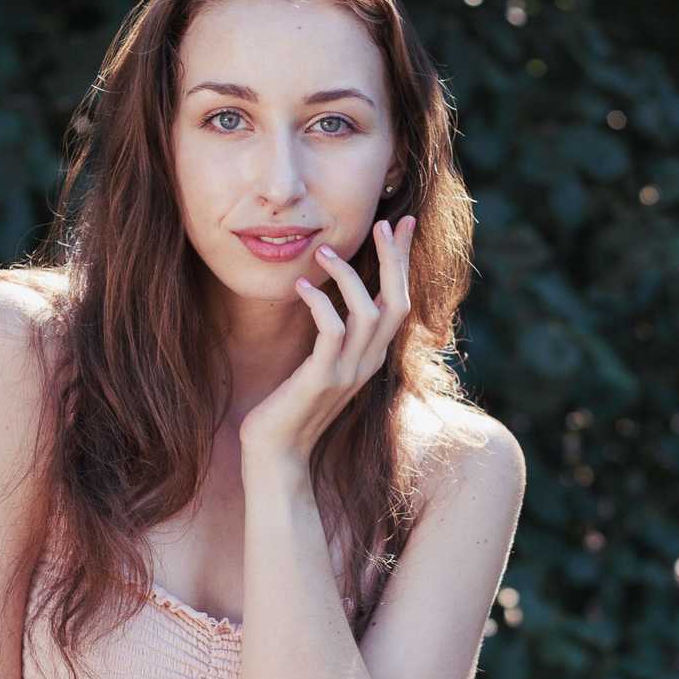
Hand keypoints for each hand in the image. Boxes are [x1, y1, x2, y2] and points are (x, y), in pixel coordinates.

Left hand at [237, 215, 414, 466]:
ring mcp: (347, 373)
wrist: (276, 455)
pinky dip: (320, 304)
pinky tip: (302, 286)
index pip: (399, 303)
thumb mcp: (319, 367)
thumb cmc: (289, 408)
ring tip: (323, 252)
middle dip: (393, 260)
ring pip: (369, 314)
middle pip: (397, 303)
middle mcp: (367, 365)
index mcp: (370, 359)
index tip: (402, 225)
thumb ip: (333, 339)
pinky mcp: (321, 379)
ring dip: (348, 277)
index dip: (402, 264)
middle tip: (383, 223)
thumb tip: (332, 301)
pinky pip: (331, 332)